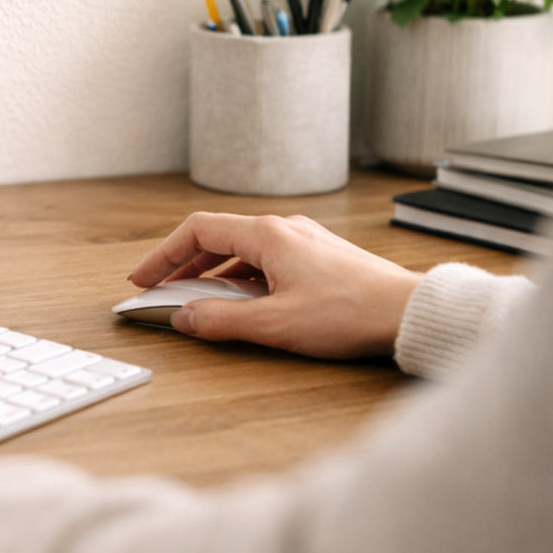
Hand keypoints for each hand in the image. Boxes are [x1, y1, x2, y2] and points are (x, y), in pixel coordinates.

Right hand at [127, 213, 420, 359]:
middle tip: (160, 288)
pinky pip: (265, 259)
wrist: (410, 312)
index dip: (163, 254)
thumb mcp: (275, 324)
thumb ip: (221, 321)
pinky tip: (242, 302)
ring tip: (196, 298)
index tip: (143, 277)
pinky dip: (240, 277)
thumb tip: (183, 318)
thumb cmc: (350, 313)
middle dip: (183, 264)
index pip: (197, 230)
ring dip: (212, 272)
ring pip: (241, 249)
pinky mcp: (318, 257)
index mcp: (266, 234)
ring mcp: (303, 240)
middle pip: (216, 237)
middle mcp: (282, 228)